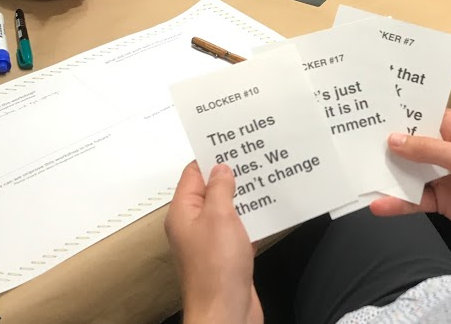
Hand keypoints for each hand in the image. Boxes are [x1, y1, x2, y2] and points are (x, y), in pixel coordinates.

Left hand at [165, 163, 262, 323]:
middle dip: (230, 176)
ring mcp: (210, 241)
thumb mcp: (219, 217)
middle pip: (211, 190)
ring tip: (262, 181)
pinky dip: (252, 219)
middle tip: (250, 159)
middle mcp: (194, 226)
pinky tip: (267, 213)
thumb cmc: (215, 272)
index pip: (193, 174)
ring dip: (244, 197)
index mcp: (183, 213)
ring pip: (227, 210)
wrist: (226, 311)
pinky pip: (239, 229)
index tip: (228, 144)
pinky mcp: (227, 255)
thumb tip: (221, 170)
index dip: (210, 157)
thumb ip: (220, 189)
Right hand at [371, 109, 450, 227]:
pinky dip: (398, 202)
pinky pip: (415, 199)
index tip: (373, 111)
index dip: (401, 114)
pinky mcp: (441, 200)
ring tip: (361, 175)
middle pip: (413, 145)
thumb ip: (428, 149)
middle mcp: (448, 149)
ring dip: (389, 175)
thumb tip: (394, 139)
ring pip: (410, 173)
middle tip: (355, 141)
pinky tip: (379, 204)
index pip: (424, 115)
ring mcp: (443, 176)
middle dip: (388, 145)